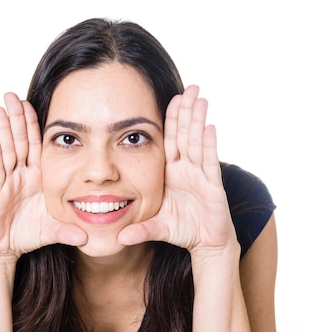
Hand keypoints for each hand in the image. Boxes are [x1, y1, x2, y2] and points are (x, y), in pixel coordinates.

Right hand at [0, 93, 87, 259]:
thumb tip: (88, 239)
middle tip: (12, 94)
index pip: (38, 146)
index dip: (35, 126)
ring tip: (0, 107)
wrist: (5, 250)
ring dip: (4, 128)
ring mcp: (8, 182)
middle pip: (21, 141)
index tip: (34, 103)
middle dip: (17, 118)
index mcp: (38, 178)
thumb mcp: (53, 231)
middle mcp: (23, 176)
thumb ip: (69, 232)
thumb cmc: (28, 235)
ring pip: (7, 150)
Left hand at [118, 85, 236, 253]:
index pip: (170, 141)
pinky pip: (209, 163)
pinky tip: (210, 127)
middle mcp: (186, 170)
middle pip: (185, 135)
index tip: (171, 97)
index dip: (171, 120)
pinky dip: (209, 145)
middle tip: (190, 87)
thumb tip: (118, 239)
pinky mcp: (213, 187)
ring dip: (198, 121)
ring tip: (200, 98)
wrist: (206, 244)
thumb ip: (139, 230)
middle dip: (187, 111)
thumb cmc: (182, 231)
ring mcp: (201, 176)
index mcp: (170, 173)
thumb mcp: (156, 227)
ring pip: (198, 143)